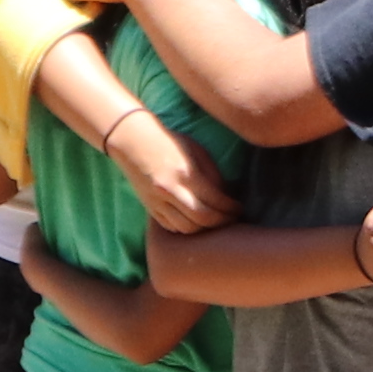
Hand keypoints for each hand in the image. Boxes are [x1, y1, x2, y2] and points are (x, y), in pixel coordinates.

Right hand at [104, 107, 233, 234]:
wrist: (133, 142)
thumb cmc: (169, 142)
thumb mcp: (196, 151)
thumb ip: (212, 174)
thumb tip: (226, 195)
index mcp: (185, 174)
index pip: (214, 201)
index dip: (230, 208)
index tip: (239, 208)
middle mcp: (170, 191)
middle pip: (202, 219)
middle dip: (222, 222)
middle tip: (232, 219)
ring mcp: (157, 202)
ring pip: (186, 228)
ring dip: (205, 229)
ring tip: (216, 222)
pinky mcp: (149, 207)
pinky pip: (171, 226)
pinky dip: (187, 228)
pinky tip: (196, 222)